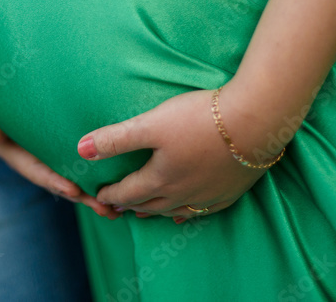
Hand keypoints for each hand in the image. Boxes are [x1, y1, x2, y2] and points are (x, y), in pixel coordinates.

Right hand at [0, 109, 120, 219]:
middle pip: (60, 181)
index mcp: (17, 156)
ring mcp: (51, 157)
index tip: (73, 191)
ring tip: (116, 208)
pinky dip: (98, 174)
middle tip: (105, 209)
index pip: (37, 171)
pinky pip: (82, 163)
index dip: (54, 181)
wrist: (9, 94)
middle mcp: (35, 162)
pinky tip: (120, 183)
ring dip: (94, 192)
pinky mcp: (65, 149)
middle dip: (82, 196)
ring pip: (74, 176)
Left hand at [80, 83, 286, 222]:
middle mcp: (182, 194)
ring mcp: (208, 196)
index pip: (128, 192)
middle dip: (130, 206)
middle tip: (116, 207)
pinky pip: (202, 211)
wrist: (255, 122)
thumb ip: (116, 138)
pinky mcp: (230, 191)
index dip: (110, 194)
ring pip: (175, 211)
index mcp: (161, 179)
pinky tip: (186, 214)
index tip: (98, 195)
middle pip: (150, 205)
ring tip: (145, 214)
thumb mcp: (151, 124)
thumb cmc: (200, 119)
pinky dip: (187, 215)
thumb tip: (81, 149)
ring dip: (156, 213)